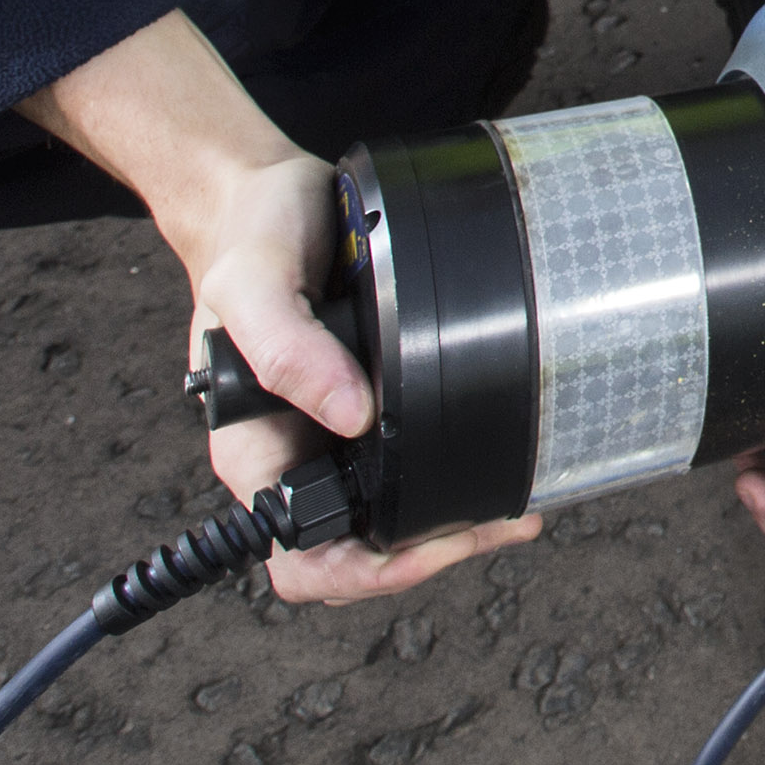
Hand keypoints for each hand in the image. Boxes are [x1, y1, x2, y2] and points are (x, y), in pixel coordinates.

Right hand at [23, 11, 538, 606]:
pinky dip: (461, 459)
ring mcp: (343, 427)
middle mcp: (303, 451)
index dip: (363, 571)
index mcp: (258, 451)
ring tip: (518, 501)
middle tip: (505, 522)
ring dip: (458, 516)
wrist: (266, 194)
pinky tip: (503, 442)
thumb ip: (285, 350)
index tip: (427, 546)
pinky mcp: (382, 393)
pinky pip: (418, 449)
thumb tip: (352, 415)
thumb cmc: (245, 242)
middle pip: (365, 545)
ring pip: (398, 507)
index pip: (300, 554)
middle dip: (436, 547)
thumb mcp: (249, 284)